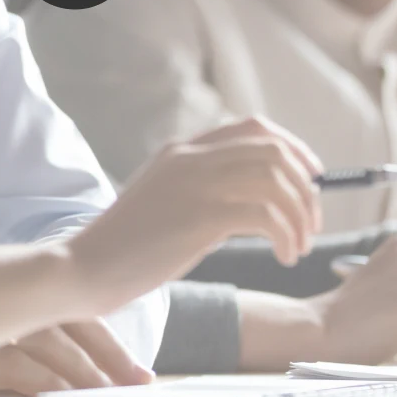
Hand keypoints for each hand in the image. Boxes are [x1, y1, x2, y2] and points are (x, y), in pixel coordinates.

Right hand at [0, 243, 152, 396]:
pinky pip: (14, 356)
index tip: (123, 367)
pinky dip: (51, 377)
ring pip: (42, 329)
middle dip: (103, 346)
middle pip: (53, 305)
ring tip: (118, 395)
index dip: (88, 330)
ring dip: (86, 367)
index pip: (42, 297)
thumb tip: (46, 383)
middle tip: (139, 382)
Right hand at [68, 119, 324, 310]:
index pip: (253, 128)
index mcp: (181, 151)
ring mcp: (194, 184)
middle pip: (273, 151)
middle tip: (311, 224)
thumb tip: (259, 201)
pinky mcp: (200, 216)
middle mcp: (190, 158)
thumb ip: (201, 191)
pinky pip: (265, 215)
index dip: (293, 148)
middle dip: (305, 188)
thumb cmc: (125, 248)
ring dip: (300, 214)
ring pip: (276, 179)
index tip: (311, 179)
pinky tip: (284, 257)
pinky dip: (286, 236)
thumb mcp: (164, 203)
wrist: (85, 268)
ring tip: (298, 247)